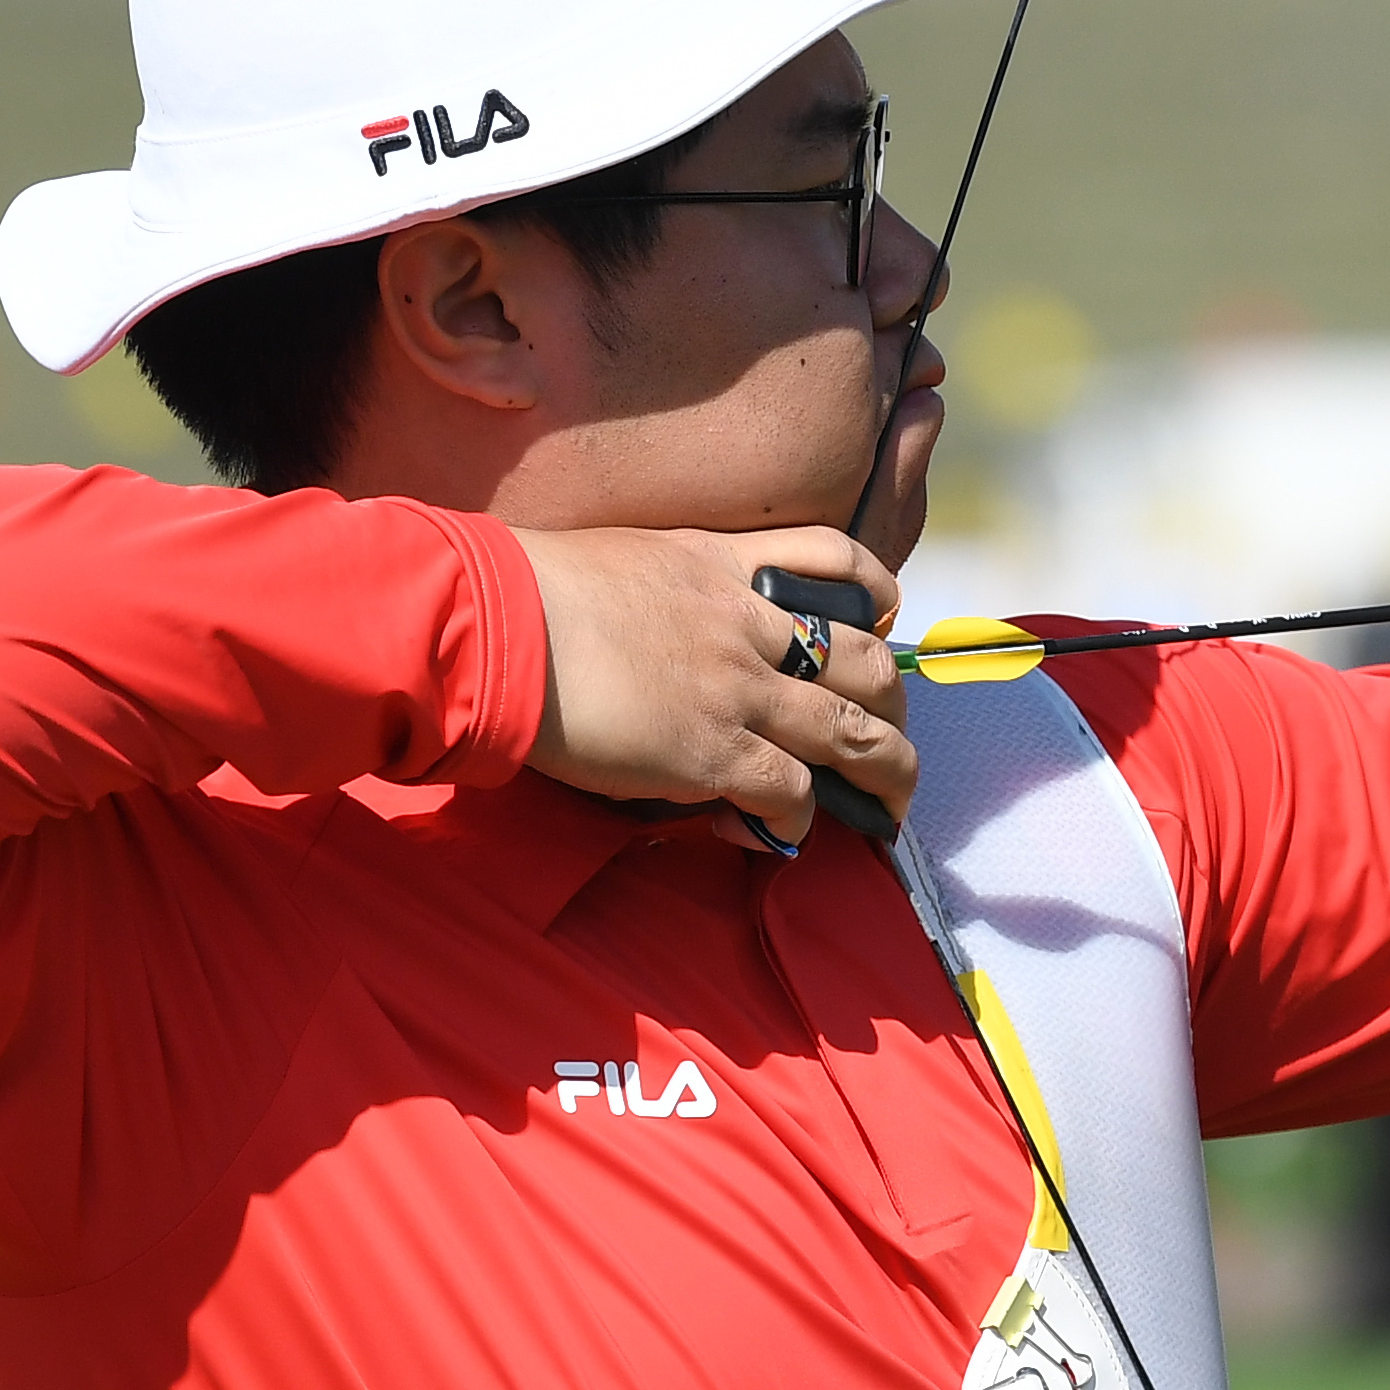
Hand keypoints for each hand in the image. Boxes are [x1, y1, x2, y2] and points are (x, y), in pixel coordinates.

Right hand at [511, 523, 911, 847]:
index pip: (833, 557)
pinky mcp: (715, 751)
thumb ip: (667, 593)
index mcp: (723, 564)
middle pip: (865, 660)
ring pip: (855, 734)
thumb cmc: (523, 592)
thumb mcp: (620, 562)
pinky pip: (791, 794)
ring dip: (885, 775)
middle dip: (894, 705)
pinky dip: (796, 821)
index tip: (884, 620)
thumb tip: (666, 639)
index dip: (877, 593)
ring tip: (888, 808)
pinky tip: (774, 832)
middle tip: (892, 738)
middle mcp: (748, 623)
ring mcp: (739, 689)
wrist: (494, 623)